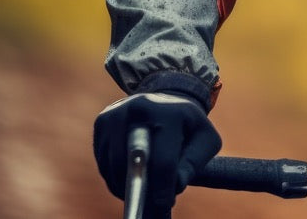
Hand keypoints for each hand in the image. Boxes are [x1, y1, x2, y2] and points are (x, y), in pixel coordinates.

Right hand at [93, 92, 222, 217]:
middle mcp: (138, 108)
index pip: (163, 160)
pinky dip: (115, 179)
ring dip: (126, 188)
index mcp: (169, 112)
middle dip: (140, 188)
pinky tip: (129, 183)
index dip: (163, 187)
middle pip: (133, 161)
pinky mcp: (101, 122)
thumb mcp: (205, 140)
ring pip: (114, 165)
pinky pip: (104, 162)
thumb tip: (175, 184)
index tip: (164, 204)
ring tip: (142, 196)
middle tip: (150, 206)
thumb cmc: (188, 127)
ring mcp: (116, 114)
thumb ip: (194, 163)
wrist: (166, 102)